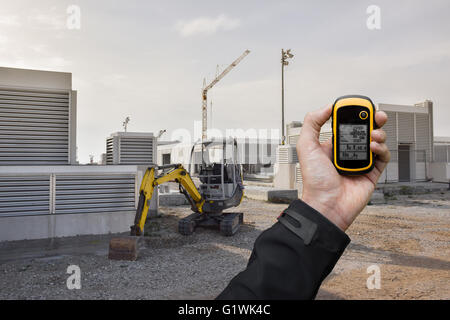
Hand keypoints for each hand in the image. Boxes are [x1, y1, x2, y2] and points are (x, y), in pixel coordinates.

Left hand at [297, 105, 389, 230]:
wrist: (326, 205)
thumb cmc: (314, 181)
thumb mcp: (306, 146)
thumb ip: (312, 123)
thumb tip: (327, 107)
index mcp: (331, 146)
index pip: (346, 125)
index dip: (354, 115)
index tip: (359, 107)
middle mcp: (346, 153)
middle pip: (365, 131)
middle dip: (373, 120)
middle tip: (376, 115)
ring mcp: (360, 163)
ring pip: (377, 141)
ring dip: (378, 134)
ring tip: (372, 135)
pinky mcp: (371, 173)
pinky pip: (383, 157)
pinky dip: (382, 149)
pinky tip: (374, 147)